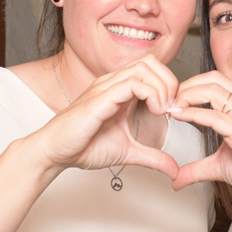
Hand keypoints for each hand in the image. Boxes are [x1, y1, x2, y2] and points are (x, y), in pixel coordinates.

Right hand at [34, 55, 180, 179]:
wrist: (56, 152)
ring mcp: (105, 88)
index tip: (174, 110)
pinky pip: (130, 84)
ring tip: (163, 110)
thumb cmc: (85, 146)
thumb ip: (153, 157)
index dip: (169, 84)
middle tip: (172, 108)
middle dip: (169, 82)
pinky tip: (154, 112)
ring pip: (143, 68)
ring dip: (161, 87)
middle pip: (151, 62)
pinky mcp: (99, 99)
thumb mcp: (129, 152)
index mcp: (121, 90)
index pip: (152, 68)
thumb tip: (175, 170)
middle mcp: (113, 84)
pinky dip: (150, 94)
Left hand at [168, 71, 231, 208]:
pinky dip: (193, 113)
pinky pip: (214, 115)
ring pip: (213, 90)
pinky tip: (178, 116)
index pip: (217, 81)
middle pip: (213, 79)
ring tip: (172, 108)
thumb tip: (176, 179)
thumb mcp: (221, 166)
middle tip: (169, 102)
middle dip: (186, 86)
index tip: (175, 101)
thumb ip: (197, 168)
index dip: (193, 86)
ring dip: (187, 95)